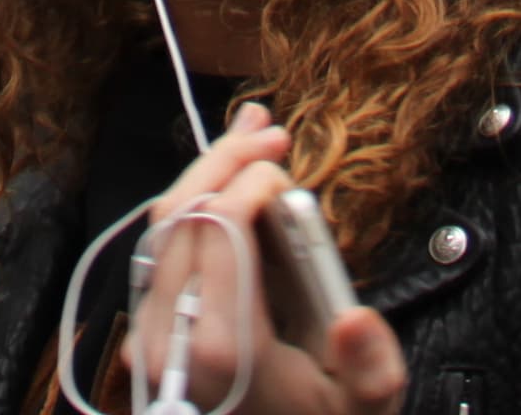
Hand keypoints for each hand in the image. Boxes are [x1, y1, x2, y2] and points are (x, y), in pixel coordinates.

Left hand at [129, 104, 405, 414]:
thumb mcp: (363, 409)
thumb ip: (371, 368)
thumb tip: (357, 318)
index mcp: (224, 349)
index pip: (218, 230)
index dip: (247, 181)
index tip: (286, 170)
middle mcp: (173, 337)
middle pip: (181, 215)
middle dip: (224, 160)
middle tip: (268, 133)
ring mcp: (151, 336)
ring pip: (161, 228)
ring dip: (204, 175)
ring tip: (249, 141)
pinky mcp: (148, 334)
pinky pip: (159, 253)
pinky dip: (190, 209)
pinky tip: (223, 185)